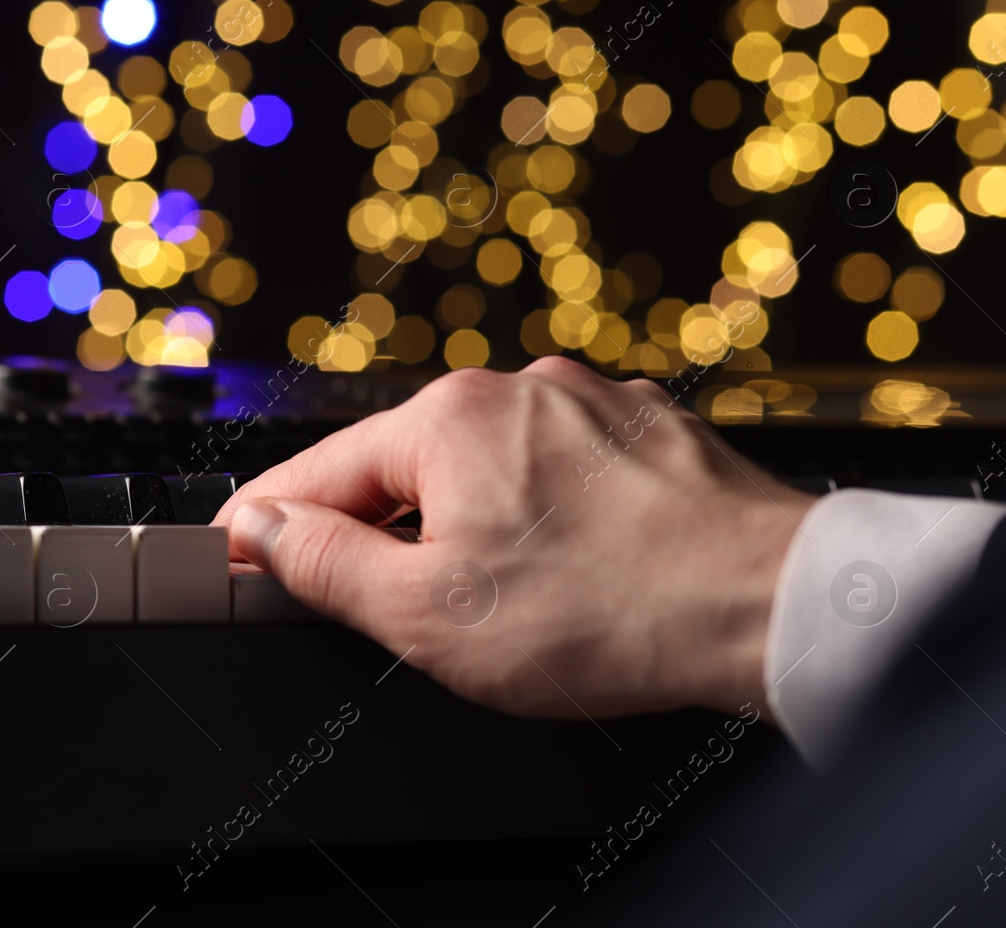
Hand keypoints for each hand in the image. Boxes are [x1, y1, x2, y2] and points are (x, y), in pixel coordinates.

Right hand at [213, 357, 816, 718]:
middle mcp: (518, 391)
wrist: (772, 608)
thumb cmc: (609, 614)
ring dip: (464, 522)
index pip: (319, 473)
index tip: (233, 551)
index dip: (267, 522)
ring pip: (486, 466)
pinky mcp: (645, 435)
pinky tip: (562, 568)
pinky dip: (538, 513)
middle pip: (404, 464)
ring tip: (491, 600)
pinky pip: (557, 469)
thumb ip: (327, 565)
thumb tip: (263, 532)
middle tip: (369, 602)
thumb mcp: (431, 615)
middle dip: (378, 530)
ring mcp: (589, 406)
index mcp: (449, 420)